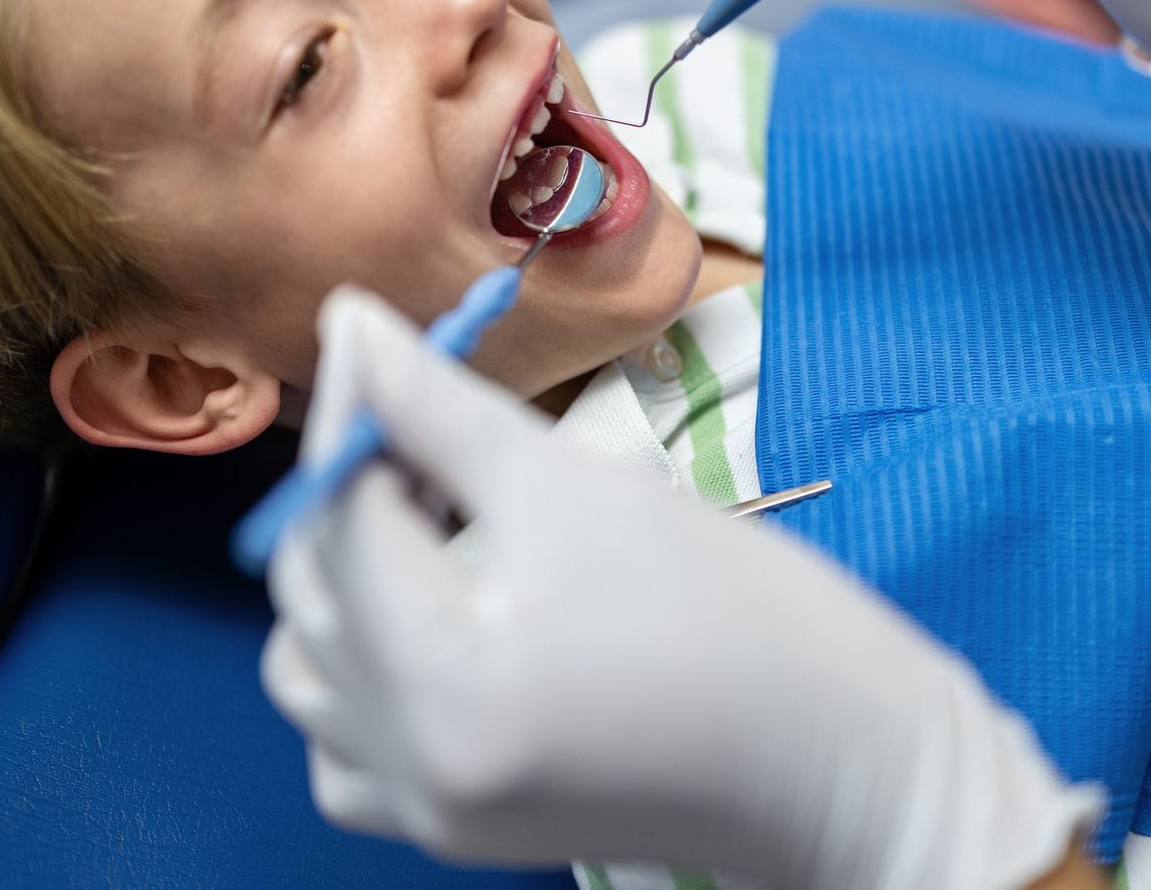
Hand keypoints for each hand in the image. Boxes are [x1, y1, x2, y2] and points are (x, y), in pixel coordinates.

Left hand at [262, 286, 1099, 889]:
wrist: (838, 756)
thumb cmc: (735, 611)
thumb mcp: (575, 485)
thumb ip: (440, 407)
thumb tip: (348, 323)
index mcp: (443, 681)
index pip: (340, 518)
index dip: (349, 414)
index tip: (362, 333)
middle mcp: (411, 765)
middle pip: (313, 595)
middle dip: (348, 492)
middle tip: (413, 417)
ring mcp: (428, 809)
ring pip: (311, 672)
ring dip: (343, 580)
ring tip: (429, 515)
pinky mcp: (455, 827)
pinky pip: (348, 743)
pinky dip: (360, 670)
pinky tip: (432, 616)